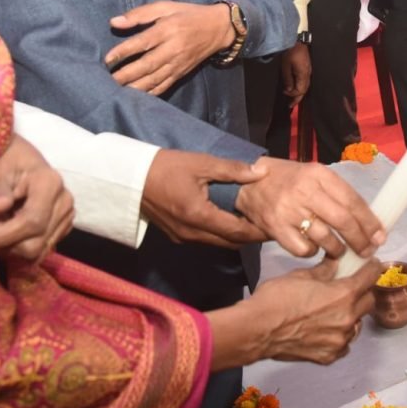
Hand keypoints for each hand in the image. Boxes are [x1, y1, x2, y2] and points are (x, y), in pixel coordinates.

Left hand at [0, 134, 73, 261]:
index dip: (3, 237)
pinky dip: (21, 247)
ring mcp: (67, 216)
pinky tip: (9, 233)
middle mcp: (64, 201)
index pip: (31, 222)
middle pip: (35, 243)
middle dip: (6, 244)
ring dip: (12, 248)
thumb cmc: (6, 160)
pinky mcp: (63, 227)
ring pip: (38, 251)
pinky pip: (41, 250)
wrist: (21, 159)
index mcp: (50, 183)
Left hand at [106, 0, 233, 92]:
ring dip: (135, 87)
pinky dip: (149, 93)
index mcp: (168, 29)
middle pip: (147, 64)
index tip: (107, 59)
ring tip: (117, 90)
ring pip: (154, 79)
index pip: (142, 43)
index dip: (124, 52)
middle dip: (126, 74)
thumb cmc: (188, 14)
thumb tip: (114, 22)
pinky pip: (164, 86)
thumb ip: (139, 14)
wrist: (218, 28)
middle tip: (108, 80)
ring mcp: (178, 63)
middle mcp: (173, 48)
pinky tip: (136, 96)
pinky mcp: (181, 73)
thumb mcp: (165, 6)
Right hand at [141, 149, 268, 247]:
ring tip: (253, 222)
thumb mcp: (201, 164)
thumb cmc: (167, 167)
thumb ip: (232, 170)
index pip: (237, 232)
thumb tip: (261, 172)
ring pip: (218, 243)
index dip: (258, 231)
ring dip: (236, 236)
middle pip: (230, 243)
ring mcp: (183, 237)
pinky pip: (206, 240)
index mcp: (199, 216)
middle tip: (268, 224)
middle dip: (251, 236)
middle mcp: (192, 234)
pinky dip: (221, 234)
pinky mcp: (177, 235)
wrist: (131, 179)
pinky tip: (229, 220)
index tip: (276, 226)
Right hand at [234, 157, 385, 259]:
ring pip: (325, 238)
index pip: (352, 200)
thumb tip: (368, 220)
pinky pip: (304, 249)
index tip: (380, 236)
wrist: (249, 184)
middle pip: (342, 221)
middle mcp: (305, 191)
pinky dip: (313, 252)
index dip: (369, 222)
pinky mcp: (276, 228)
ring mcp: (289, 210)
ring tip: (341, 252)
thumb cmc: (289, 181)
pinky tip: (313, 247)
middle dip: (360, 240)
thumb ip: (337, 194)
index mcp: (319, 174)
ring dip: (338, 250)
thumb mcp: (314, 176)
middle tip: (367, 251)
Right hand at [245, 257, 382, 362]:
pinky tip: (327, 328)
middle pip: (369, 302)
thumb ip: (325, 270)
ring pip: (357, 324)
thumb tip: (337, 262)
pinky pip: (344, 343)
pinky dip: (340, 335)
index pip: (370, 278)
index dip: (372, 269)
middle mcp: (347, 319)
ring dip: (351, 315)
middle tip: (353, 286)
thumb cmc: (276, 299)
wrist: (257, 329)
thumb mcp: (302, 275)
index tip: (372, 266)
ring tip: (334, 310)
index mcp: (343, 295)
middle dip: (364, 292)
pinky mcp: (329, 356)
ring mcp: (339, 341)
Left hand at [281, 42, 310, 101]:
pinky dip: (301, 86)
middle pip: (304, 90)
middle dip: (297, 98)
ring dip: (299, 93)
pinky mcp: (307, 67)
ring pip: (306, 86)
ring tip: (293, 98)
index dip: (292, 94)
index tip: (284, 93)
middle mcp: (308, 74)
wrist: (296, 40)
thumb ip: (287, 79)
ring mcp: (308, 70)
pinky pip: (305, 81)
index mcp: (303, 74)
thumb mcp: (285, 66)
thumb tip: (288, 90)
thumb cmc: (290, 52)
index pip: (300, 90)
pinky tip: (296, 87)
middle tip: (290, 105)